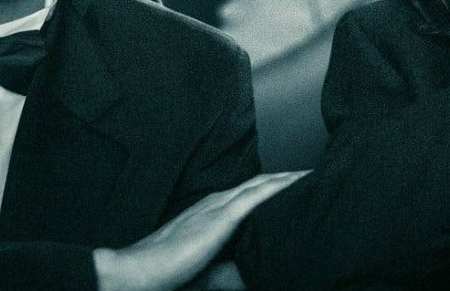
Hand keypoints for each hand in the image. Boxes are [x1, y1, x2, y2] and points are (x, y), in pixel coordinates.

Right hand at [93, 171, 306, 290]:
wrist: (137, 272)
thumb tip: (234, 272)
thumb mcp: (194, 264)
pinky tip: (297, 182)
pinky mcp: (222, 219)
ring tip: (312, 174)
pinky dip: (280, 186)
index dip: (270, 188)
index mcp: (209, 213)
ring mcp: (218, 208)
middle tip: (311, 175)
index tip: (292, 187)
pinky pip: (258, 196)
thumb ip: (215, 262)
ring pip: (262, 185)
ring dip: (288, 178)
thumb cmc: (161, 274)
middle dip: (285, 178)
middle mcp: (215, 204)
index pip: (247, 194)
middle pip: (259, 184)